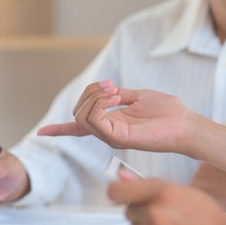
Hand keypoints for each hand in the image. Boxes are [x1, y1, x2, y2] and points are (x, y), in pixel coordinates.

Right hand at [38, 80, 195, 152]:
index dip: (59, 129)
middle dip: (89, 92)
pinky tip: (116, 98)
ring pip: (82, 116)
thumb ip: (117, 94)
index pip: (79, 128)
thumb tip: (103, 89)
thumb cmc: (167, 112)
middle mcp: (107, 133)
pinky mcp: (118, 138)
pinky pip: (94, 119)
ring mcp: (111, 137)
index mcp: (110, 124)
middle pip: (77, 113)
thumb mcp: (137, 97)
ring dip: (95, 96)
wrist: (185, 124)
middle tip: (112, 86)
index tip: (41, 132)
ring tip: (115, 91)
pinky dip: (100, 104)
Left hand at [108, 172, 225, 224]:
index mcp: (162, 193)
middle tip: (164, 217)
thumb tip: (123, 177)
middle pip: (128, 211)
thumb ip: (150, 184)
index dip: (117, 193)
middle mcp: (154, 214)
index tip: (118, 195)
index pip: (118, 191)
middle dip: (141, 213)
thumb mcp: (184, 192)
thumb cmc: (212, 222)